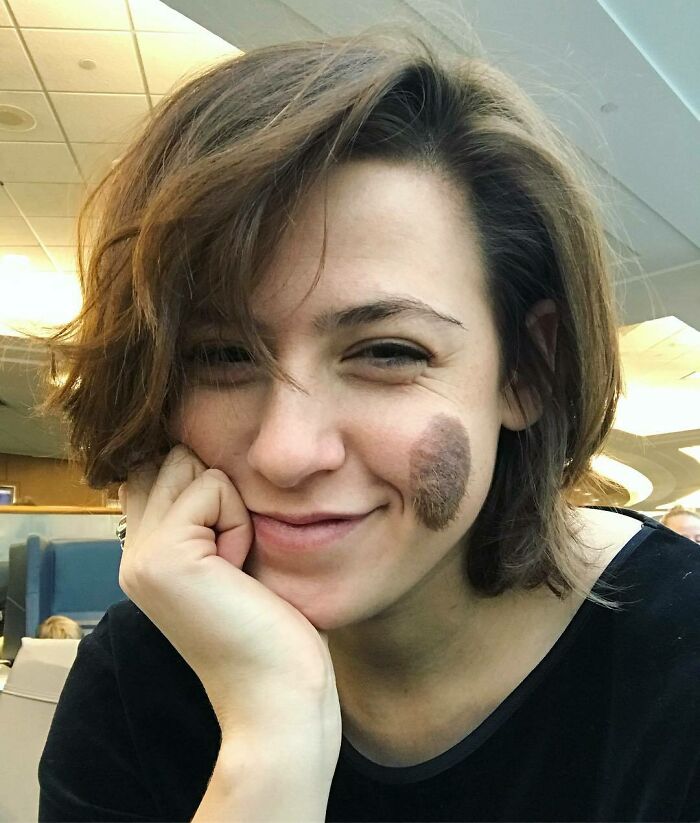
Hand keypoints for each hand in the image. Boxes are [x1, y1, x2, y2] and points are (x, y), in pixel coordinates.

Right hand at [118, 445, 340, 741]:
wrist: (277, 695)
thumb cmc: (270, 630)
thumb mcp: (230, 560)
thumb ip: (203, 517)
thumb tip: (205, 463)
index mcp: (145, 555)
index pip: (156, 472)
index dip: (203, 486)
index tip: (229, 542)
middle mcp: (132, 553)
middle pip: (171, 460)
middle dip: (217, 490)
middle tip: (234, 555)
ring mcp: (141, 555)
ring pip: (188, 465)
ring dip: (228, 502)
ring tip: (236, 561)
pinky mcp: (163, 555)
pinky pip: (211, 487)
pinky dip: (239, 520)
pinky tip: (240, 569)